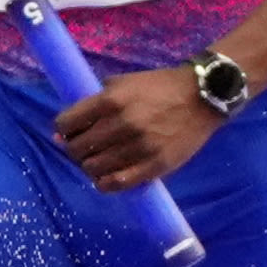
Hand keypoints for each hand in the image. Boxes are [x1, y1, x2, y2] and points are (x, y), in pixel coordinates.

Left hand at [53, 67, 220, 193]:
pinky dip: (104, 184)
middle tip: (82, 148)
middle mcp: (122, 124)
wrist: (202, 97)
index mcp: (110, 100)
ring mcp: (139, 147)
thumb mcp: (122, 83)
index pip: (66, 124)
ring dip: (89, 166)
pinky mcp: (155, 165)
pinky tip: (105, 179)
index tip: (69, 132)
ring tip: (96, 161)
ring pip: (94, 168)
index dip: (63, 130)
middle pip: (77, 148)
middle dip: (73, 149)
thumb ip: (94, 102)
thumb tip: (64, 130)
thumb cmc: (158, 87)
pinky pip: (118, 183)